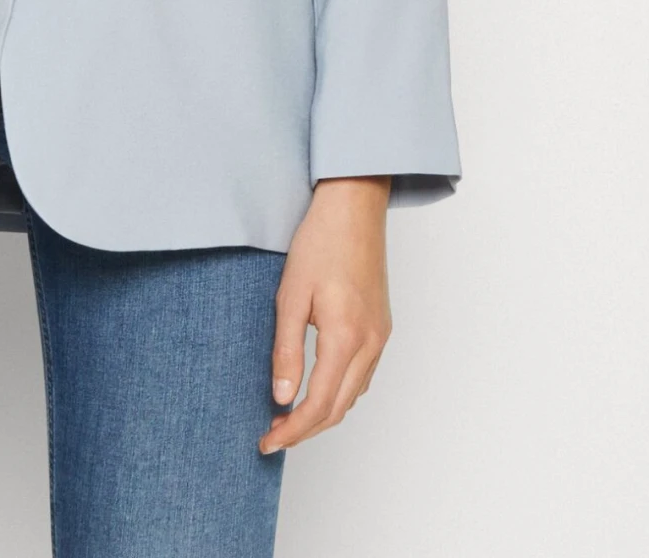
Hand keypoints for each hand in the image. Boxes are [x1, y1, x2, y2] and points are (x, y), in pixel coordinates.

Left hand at [257, 175, 391, 454]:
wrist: (354, 206)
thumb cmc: (320, 242)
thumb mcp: (291, 295)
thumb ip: (287, 350)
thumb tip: (282, 398)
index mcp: (346, 338)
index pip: (319, 405)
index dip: (293, 430)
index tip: (267, 441)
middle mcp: (370, 343)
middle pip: (340, 408)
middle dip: (306, 429)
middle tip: (273, 434)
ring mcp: (380, 335)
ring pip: (354, 394)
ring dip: (324, 413)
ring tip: (289, 415)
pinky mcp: (381, 326)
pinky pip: (363, 374)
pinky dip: (340, 392)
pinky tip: (318, 387)